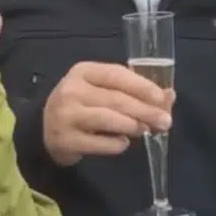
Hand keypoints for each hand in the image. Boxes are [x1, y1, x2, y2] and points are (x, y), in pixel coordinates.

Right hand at [41, 61, 173, 166]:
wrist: (46, 130)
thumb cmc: (82, 106)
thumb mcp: (103, 91)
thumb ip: (133, 91)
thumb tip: (170, 96)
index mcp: (83, 72)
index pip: (117, 75)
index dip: (142, 86)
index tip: (162, 97)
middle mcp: (71, 90)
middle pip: (116, 99)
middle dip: (145, 110)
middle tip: (166, 121)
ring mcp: (65, 115)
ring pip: (109, 119)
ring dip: (133, 126)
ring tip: (144, 130)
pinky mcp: (65, 140)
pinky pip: (100, 143)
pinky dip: (117, 144)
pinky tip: (122, 143)